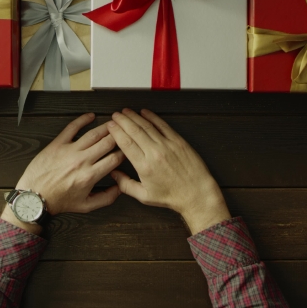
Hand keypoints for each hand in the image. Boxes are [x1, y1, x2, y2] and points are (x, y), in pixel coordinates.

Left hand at [2, 113, 124, 232]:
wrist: (35, 197)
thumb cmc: (60, 201)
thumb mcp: (86, 206)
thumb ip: (107, 198)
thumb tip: (120, 188)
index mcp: (90, 176)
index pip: (114, 159)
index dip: (125, 152)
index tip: (128, 150)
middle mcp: (82, 161)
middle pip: (107, 143)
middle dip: (119, 136)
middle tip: (124, 132)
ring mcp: (69, 151)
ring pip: (93, 134)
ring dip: (106, 127)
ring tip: (113, 123)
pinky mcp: (57, 144)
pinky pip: (72, 127)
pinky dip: (82, 120)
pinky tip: (90, 116)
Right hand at [107, 109, 230, 234]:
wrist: (196, 193)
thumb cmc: (172, 196)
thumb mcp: (144, 196)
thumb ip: (126, 185)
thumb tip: (113, 174)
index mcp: (145, 166)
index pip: (126, 143)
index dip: (116, 132)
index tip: (110, 126)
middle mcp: (155, 153)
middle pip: (134, 131)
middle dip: (122, 120)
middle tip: (115, 115)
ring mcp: (168, 145)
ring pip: (147, 126)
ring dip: (134, 116)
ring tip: (126, 111)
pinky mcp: (178, 141)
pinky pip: (163, 125)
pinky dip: (153, 117)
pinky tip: (145, 112)